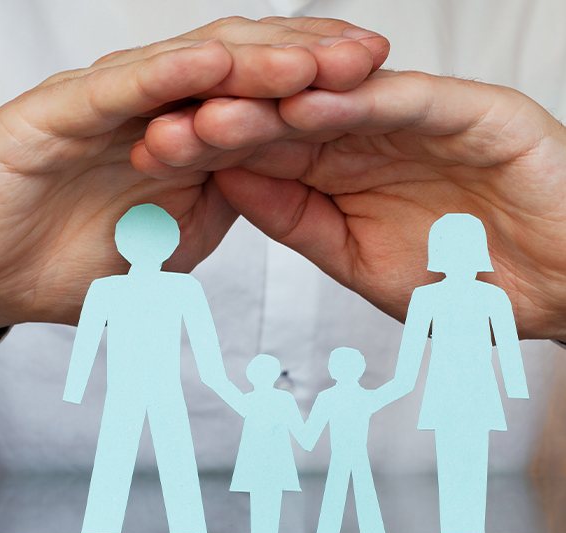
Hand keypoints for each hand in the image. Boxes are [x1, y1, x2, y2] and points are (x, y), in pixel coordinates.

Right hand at [0, 16, 388, 343]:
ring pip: (184, 71)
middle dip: (304, 61)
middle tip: (370, 56)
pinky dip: (164, 77)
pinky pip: (117, 91)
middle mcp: (145, 112)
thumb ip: (213, 211)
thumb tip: (267, 187)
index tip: (379, 93)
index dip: (315, 95)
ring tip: (312, 53)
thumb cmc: (68, 264)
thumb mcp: (165, 248)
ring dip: (249, 59)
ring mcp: (101, 108)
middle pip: (235, 72)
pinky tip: (212, 62)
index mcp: (175, 142)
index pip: (255, 105)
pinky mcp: (52, 114)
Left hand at [139, 70, 565, 340]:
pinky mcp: (469, 110)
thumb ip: (295, 219)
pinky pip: (404, 100)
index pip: (259, 152)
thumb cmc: (458, 281)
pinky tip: (305, 102)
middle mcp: (366, 134)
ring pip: (332, 100)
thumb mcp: (354, 259)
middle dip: (221, 123)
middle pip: (281, 118)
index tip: (150, 159)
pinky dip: (357, 101)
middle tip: (162, 129)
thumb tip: (227, 184)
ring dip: (272, 105)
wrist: (557, 287)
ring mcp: (415, 117)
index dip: (204, 153)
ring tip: (213, 111)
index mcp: (337, 169)